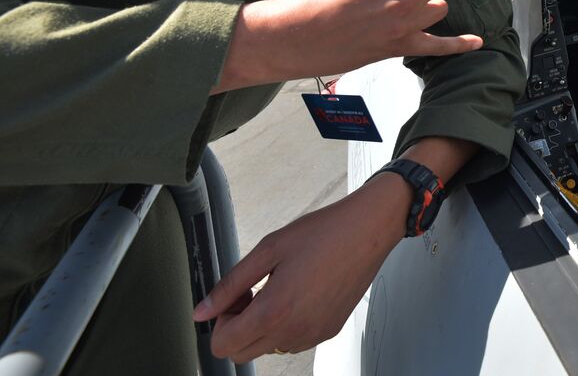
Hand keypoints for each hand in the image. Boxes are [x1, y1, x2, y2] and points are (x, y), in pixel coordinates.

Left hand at [194, 176, 406, 361]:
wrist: (369, 229)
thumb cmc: (324, 233)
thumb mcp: (268, 250)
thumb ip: (229, 285)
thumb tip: (201, 311)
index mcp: (274, 311)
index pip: (223, 346)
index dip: (221, 320)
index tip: (237, 296)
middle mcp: (294, 331)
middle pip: (242, 354)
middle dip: (238, 326)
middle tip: (253, 292)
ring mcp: (313, 334)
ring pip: (268, 348)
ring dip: (263, 327)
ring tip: (280, 289)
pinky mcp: (329, 330)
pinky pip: (294, 341)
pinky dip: (287, 324)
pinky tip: (300, 292)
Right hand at [217, 0, 508, 91]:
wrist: (291, 37)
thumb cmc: (315, 0)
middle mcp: (404, 0)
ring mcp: (403, 27)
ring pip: (441, 9)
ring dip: (437, 3)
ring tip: (420, 1)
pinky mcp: (396, 50)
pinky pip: (437, 47)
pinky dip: (457, 44)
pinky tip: (477, 40)